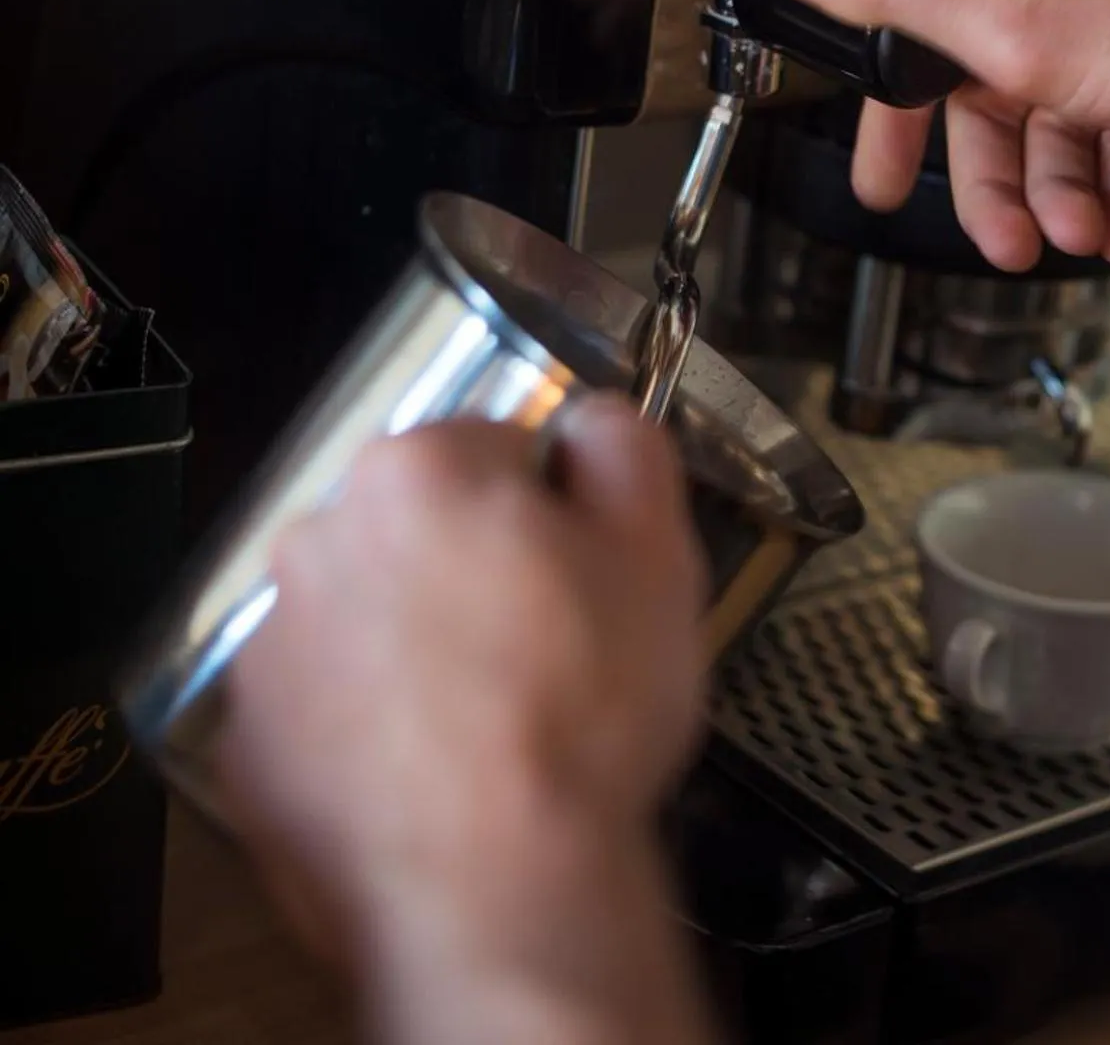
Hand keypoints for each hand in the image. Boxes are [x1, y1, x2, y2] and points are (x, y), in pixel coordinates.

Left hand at [216, 397, 710, 1021]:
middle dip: (475, 569)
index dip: (553, 510)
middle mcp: (319, 540)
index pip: (495, 447)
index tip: (583, 571)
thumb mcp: (658, 556)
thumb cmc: (584, 710)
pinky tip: (437, 773)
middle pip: (420, 529)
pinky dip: (373, 726)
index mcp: (416, 473)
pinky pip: (327, 708)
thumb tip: (592, 423)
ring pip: (369, 616)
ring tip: (493, 721)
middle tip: (548, 648)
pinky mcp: (251, 746)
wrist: (498, 886)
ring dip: (418, 643)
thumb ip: (625, 450)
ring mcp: (271, 649)